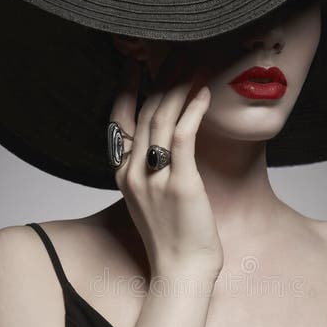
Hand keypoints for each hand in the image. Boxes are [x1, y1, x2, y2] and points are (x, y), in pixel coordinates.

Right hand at [110, 47, 223, 281]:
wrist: (181, 272)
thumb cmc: (173, 239)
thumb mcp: (152, 201)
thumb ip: (152, 173)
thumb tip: (166, 149)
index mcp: (123, 175)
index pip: (121, 120)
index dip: (129, 88)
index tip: (138, 63)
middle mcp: (133, 172)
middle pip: (145, 111)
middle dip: (163, 78)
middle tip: (179, 54)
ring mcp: (155, 177)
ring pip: (163, 118)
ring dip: (181, 87)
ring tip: (196, 65)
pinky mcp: (181, 183)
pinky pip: (184, 135)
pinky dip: (194, 109)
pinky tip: (205, 92)